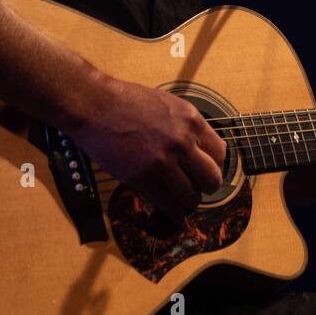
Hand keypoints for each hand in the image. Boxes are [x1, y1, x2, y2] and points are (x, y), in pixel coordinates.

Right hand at [69, 77, 225, 222]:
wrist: (95, 105)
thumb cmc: (126, 101)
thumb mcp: (168, 105)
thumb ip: (185, 126)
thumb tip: (198, 146)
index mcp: (192, 120)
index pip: (220, 152)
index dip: (213, 164)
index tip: (204, 170)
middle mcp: (183, 141)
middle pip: (212, 178)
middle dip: (206, 186)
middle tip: (194, 187)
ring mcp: (164, 161)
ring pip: (192, 197)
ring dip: (186, 201)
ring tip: (177, 198)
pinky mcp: (144, 178)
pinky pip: (170, 206)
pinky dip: (172, 213)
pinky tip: (168, 211)